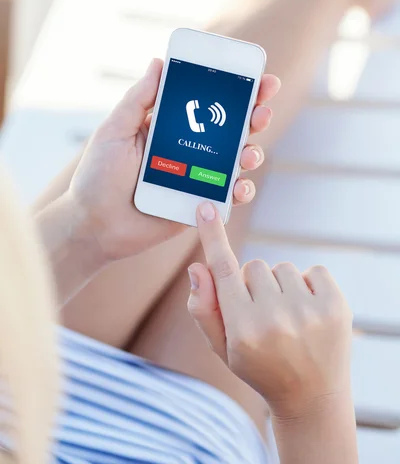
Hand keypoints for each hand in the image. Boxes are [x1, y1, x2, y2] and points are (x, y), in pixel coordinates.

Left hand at [67, 58, 280, 262]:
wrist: (93, 226)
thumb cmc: (98, 177)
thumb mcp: (115, 131)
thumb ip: (139, 99)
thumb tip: (158, 62)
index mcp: (171, 128)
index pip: (208, 103)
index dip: (235, 90)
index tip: (255, 75)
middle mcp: (189, 150)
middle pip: (231, 129)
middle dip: (254, 116)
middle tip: (262, 110)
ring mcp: (197, 177)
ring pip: (236, 161)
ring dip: (252, 152)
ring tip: (247, 153)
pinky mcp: (199, 205)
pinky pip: (228, 197)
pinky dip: (241, 191)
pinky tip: (238, 187)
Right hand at [187, 202, 352, 419]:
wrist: (312, 397)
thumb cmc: (260, 368)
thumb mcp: (223, 348)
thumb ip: (204, 308)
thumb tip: (198, 268)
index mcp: (243, 331)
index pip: (223, 271)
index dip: (213, 236)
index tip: (207, 208)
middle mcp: (275, 320)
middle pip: (254, 266)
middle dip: (254, 284)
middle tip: (264, 314)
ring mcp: (308, 312)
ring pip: (282, 267)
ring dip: (281, 286)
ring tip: (288, 316)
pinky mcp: (335, 305)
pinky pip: (314, 270)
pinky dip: (309, 285)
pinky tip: (308, 311)